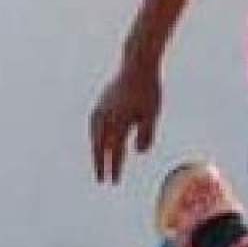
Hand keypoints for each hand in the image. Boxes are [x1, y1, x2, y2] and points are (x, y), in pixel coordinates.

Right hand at [90, 63, 161, 183]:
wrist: (136, 65)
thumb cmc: (149, 91)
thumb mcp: (152, 113)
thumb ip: (146, 134)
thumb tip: (138, 153)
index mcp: (119, 120)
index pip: (115, 150)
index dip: (114, 167)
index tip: (114, 181)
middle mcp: (106, 116)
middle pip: (100, 146)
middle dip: (101, 164)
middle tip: (102, 180)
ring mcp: (100, 109)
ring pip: (95, 137)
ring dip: (97, 152)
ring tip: (99, 165)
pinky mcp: (100, 104)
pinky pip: (95, 127)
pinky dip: (96, 138)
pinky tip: (100, 144)